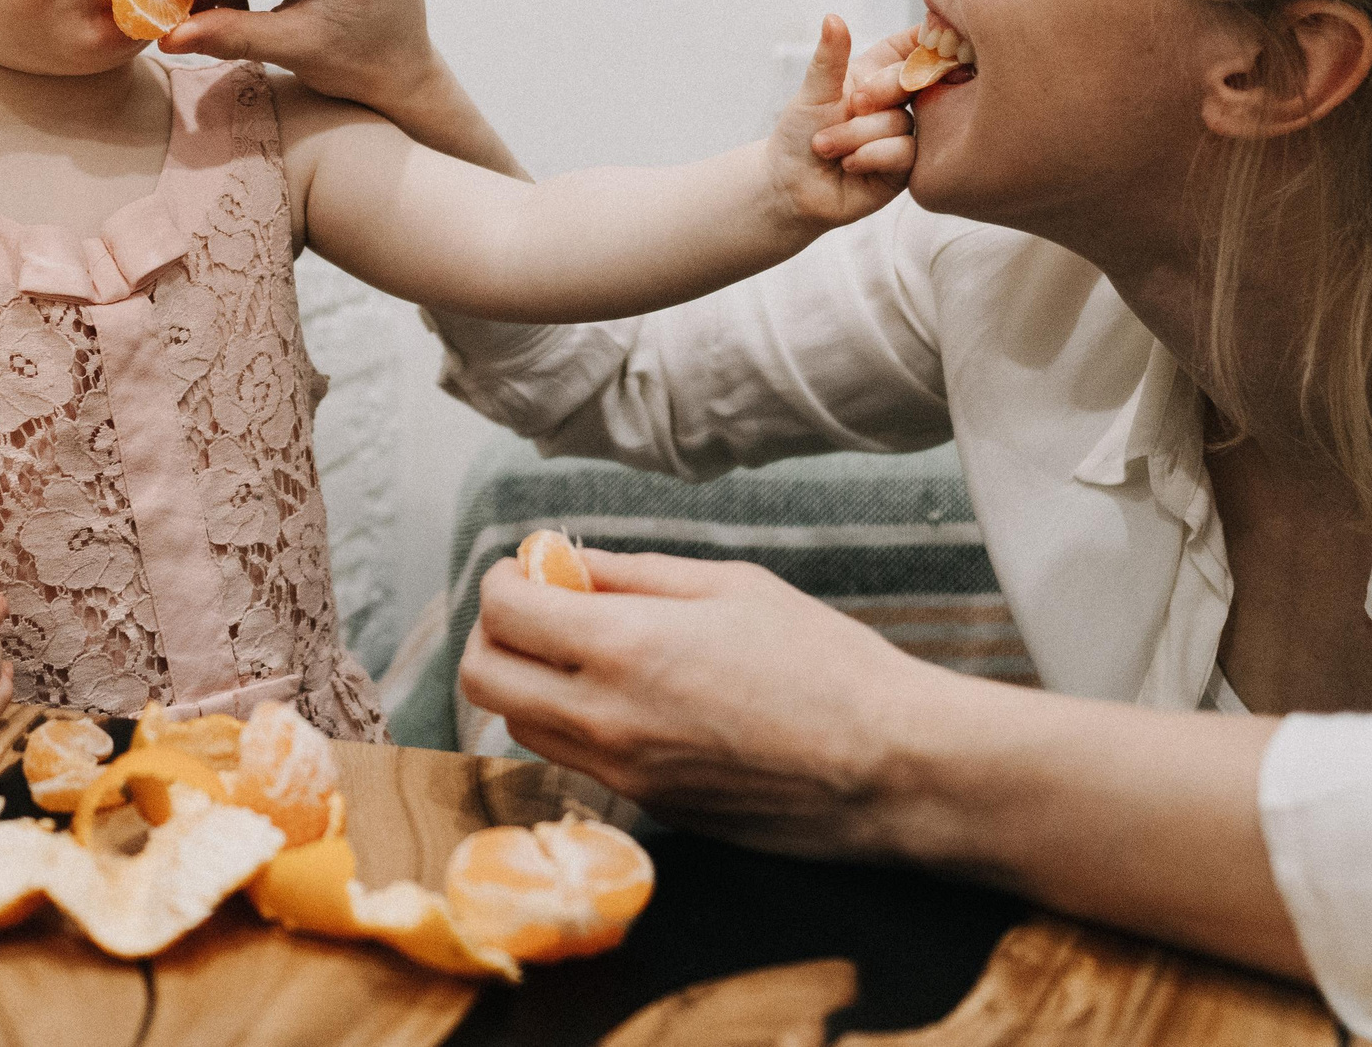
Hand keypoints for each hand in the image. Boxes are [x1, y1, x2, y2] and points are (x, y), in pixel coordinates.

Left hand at [458, 548, 957, 859]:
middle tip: (538, 607)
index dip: (503, 580)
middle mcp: (604, 718)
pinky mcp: (645, 809)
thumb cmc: (823, 663)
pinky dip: (570, 721)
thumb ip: (633, 573)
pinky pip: (573, 760)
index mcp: (623, 646)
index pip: (503, 613)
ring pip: (519, 725)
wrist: (887, 768)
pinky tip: (624, 695)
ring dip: (527, 681)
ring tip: (581, 649)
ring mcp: (620, 774)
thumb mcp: (730, 585)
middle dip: (494, 633)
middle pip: (483, 679)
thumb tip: (566, 563)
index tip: (529, 568)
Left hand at [766, 16, 908, 226]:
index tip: (928, 39)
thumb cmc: (799, 134)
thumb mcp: (813, 91)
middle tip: (850, 106)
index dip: (926, 41)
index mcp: (877, 74)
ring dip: (857, 135)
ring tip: (826, 146)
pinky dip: (870, 155)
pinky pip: (904, 152)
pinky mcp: (905, 167)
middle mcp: (896, 103)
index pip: (912, 46)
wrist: (790, 186)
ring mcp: (903, 135)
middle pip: (913, 80)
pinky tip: (848, 164)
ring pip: (902, 122)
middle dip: (878, 93)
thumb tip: (832, 18)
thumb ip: (830, 58)